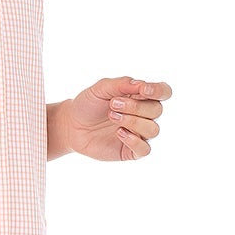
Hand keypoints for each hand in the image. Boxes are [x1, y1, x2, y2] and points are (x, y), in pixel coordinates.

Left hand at [58, 76, 172, 161]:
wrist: (71, 125)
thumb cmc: (88, 104)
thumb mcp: (101, 88)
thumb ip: (121, 84)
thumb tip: (141, 84)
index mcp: (140, 97)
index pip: (163, 92)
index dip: (158, 90)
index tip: (143, 90)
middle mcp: (144, 115)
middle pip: (156, 110)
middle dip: (135, 106)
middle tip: (112, 104)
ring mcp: (139, 134)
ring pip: (153, 130)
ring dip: (133, 121)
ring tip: (112, 117)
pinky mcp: (130, 151)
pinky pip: (145, 149)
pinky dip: (135, 141)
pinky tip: (119, 133)